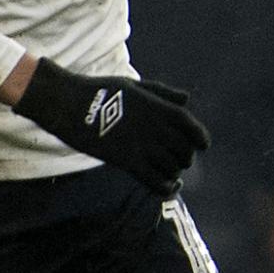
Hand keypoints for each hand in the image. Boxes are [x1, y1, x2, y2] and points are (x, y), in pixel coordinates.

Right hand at [13, 59, 209, 194]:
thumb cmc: (100, 91)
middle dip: (185, 156)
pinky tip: (171, 186)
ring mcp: (141, 145)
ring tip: (170, 171)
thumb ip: (162, 93)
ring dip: (175, 171)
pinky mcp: (126, 161)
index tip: (204, 145)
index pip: (189, 125)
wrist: (70, 104)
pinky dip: (167, 187)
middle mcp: (154, 126)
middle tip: (180, 160)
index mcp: (157, 106)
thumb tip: (187, 98)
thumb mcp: (134, 85)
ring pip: (171, 166)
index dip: (201, 137)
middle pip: (183, 149)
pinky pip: (155, 180)